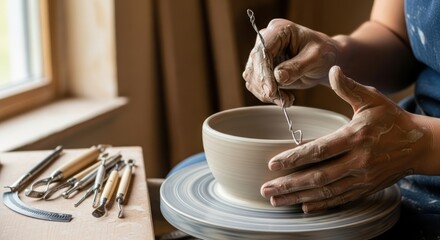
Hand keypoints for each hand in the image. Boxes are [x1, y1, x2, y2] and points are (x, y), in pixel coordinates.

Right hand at [242, 19, 339, 106]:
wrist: (327, 61)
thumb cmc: (325, 54)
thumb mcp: (316, 58)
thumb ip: (297, 67)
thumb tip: (278, 76)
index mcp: (279, 30)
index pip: (263, 52)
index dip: (264, 73)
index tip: (271, 91)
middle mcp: (266, 40)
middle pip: (254, 66)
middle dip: (266, 87)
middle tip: (283, 100)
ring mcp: (262, 56)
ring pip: (252, 79)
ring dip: (267, 94)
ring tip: (287, 100)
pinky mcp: (262, 70)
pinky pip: (257, 86)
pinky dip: (269, 96)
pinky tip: (285, 98)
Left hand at [260, 66, 430, 212]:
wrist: (421, 145)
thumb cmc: (393, 120)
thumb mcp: (373, 100)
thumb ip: (349, 87)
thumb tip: (333, 70)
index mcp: (355, 137)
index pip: (319, 150)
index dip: (294, 158)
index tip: (273, 164)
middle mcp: (358, 161)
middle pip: (318, 176)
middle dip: (289, 184)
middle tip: (266, 189)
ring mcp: (362, 178)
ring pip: (326, 192)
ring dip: (299, 198)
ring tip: (277, 200)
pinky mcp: (366, 188)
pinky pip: (341, 199)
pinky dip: (321, 205)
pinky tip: (304, 207)